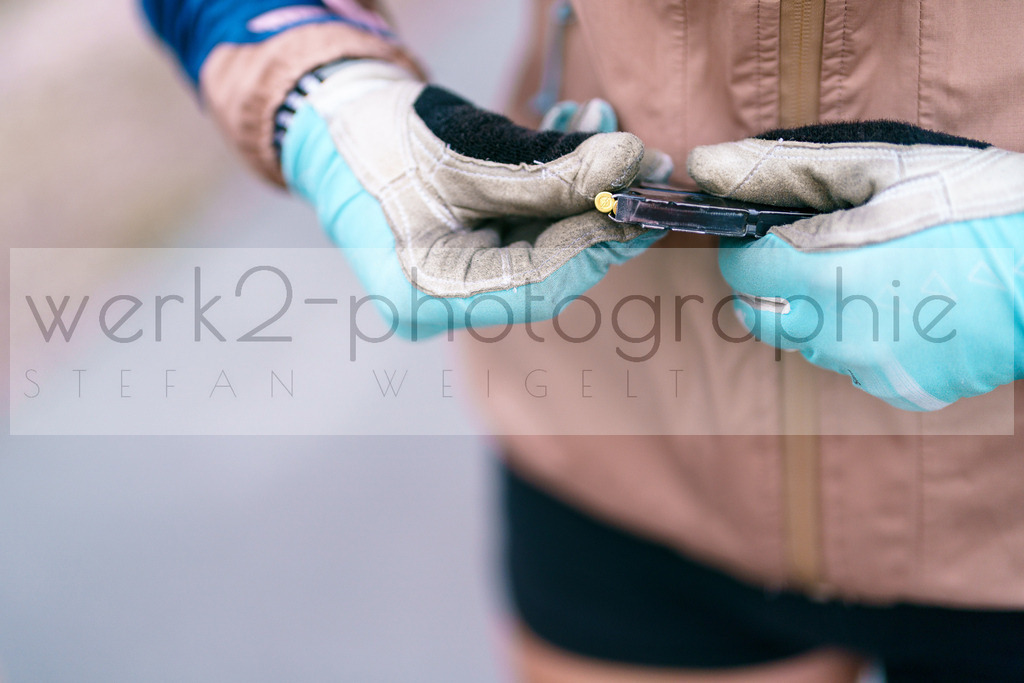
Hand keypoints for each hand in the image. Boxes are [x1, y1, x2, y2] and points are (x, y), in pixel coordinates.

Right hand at [281, 60, 662, 338]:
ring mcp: (454, 284)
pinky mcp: (466, 257)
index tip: (639, 198)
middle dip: (594, 207)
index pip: (536, 286)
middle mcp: (441, 305)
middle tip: (641, 160)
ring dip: (577, 184)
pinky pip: (524, 227)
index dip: (595, 243)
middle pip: (546, 268)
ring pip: (541, 243)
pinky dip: (552, 184)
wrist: (331, 121)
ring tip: (602, 124)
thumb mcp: (466, 151)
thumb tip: (633, 164)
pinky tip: (573, 133)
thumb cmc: (378, 137)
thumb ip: (551, 168)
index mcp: (424, 298)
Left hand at [688, 121, 1023, 410]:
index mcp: (828, 277)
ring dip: (818, 313)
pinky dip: (862, 339)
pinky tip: (904, 309)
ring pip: (808, 344)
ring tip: (875, 277)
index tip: (770, 234)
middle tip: (819, 254)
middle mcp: (840, 336)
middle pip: (762, 318)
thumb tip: (706, 164)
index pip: (741, 275)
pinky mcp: (903, 391)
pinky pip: (855, 366)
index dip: (748, 250)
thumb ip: (783, 171)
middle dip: (773, 287)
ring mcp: (873, 370)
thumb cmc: (975, 204)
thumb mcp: (881, 168)